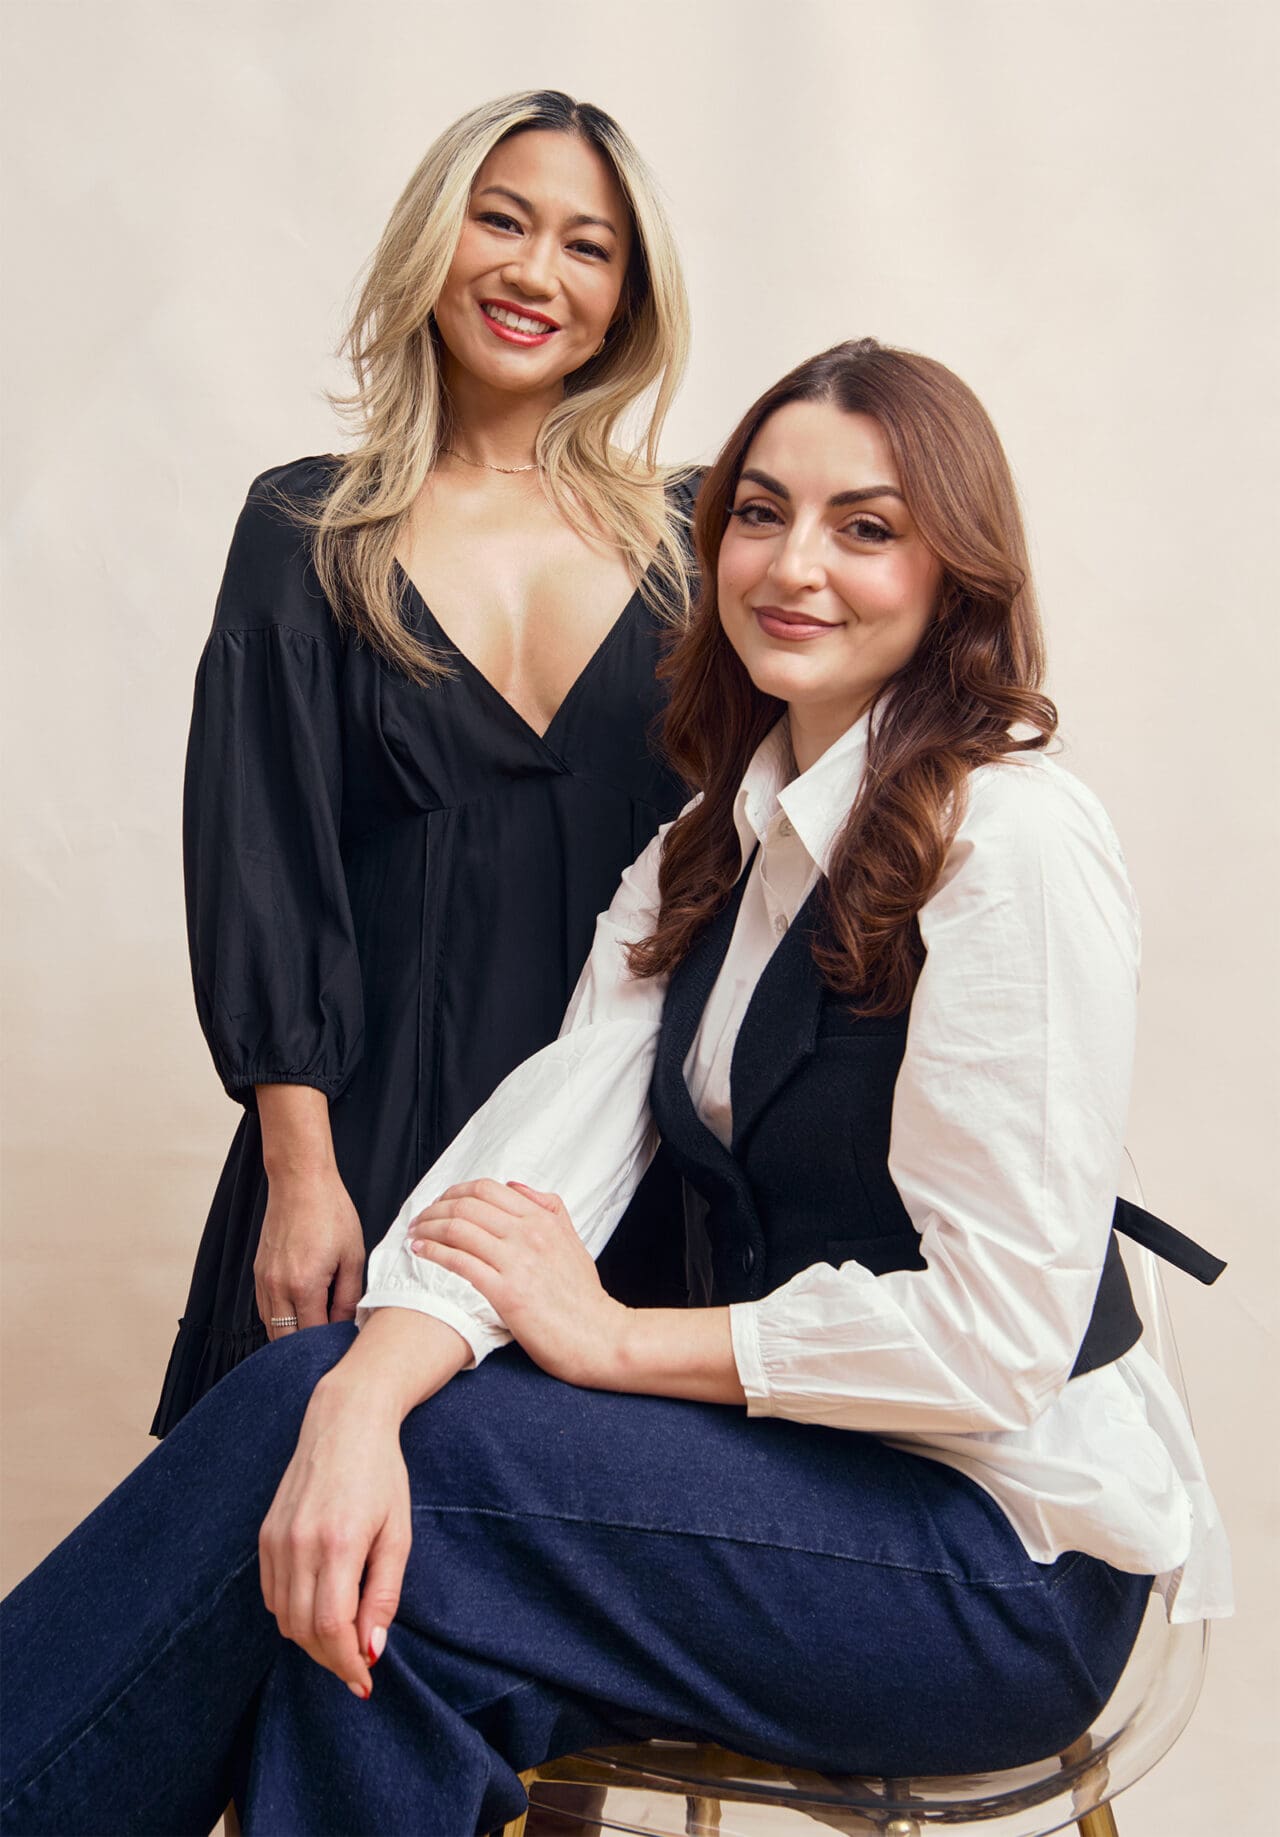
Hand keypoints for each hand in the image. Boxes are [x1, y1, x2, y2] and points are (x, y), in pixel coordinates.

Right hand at [254, 1165, 365, 1339]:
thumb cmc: (330, 1213)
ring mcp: (263, 1280)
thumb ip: (348, 1296)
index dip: (328, 1346)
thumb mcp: (352, 1256)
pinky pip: (265, 1310)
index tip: (343, 1346)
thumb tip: (347, 1324)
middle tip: (327, 1347)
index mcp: (303, 1285)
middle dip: (306, 1349)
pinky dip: (280, 1319)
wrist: (300, 1182)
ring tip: (315, 1333)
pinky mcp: (258, 1272)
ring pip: (271, 1327)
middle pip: (285, 1340)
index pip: (312, 1335)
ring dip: (290, 1336)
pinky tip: (299, 1315)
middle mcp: (277, 1287)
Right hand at [258, 1378, 409, 1697]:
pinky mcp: (264, 1535)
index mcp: (337, 1543)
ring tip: (342, 1641)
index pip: (330, 1628)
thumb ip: (383, 1594)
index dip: (346, 1663)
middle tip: (356, 1669)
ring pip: (283, 1618)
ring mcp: (275, 1540)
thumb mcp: (398, 1533)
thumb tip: (371, 1649)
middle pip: (302, 1630)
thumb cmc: (382, 1474)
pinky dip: (292, 1613)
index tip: (364, 1681)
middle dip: (330, 1659)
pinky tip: (318, 1608)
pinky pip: (272, 1594)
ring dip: (311, 1640)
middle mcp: (298, 1544)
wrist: (344, 1421)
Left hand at [407, 1179, 628, 1388]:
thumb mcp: (573, 1241)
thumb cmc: (584, 1297)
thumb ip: (549, 1208)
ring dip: (428, 1228)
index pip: (488, 1189)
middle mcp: (529, 1233)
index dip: (455, 1191)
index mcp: (543, 1219)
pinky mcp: (506, 1292)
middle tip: (419, 1219)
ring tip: (414, 1235)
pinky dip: (433, 1252)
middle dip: (435, 1208)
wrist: (599, 1337)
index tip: (440, 1203)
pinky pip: (460, 1262)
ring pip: (458, 1229)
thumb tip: (515, 1186)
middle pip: (467, 1205)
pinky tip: (420, 1253)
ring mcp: (517, 1262)